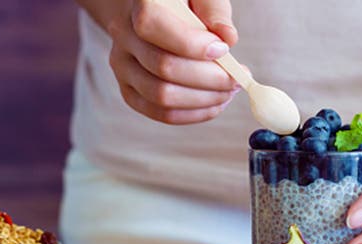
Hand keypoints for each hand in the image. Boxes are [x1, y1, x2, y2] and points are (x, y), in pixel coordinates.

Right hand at [107, 0, 239, 123]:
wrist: (155, 15)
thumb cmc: (185, 4)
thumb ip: (214, 11)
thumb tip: (228, 38)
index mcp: (141, 5)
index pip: (152, 26)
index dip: (191, 44)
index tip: (224, 49)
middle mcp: (124, 36)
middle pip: (163, 68)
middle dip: (209, 78)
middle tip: (238, 78)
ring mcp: (123, 67)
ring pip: (162, 96)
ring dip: (205, 99)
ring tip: (229, 91)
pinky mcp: (131, 91)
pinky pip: (162, 113)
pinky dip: (195, 113)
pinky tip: (215, 103)